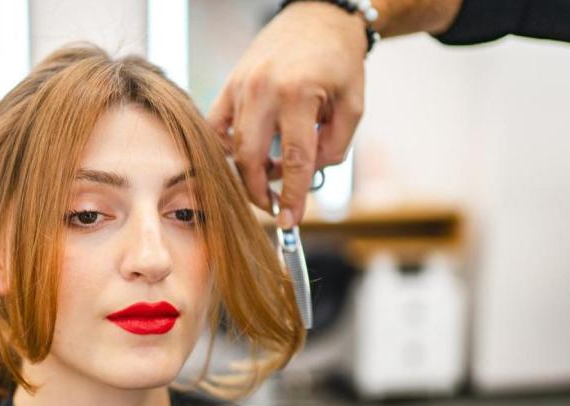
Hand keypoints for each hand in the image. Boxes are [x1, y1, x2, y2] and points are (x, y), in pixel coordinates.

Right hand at [207, 2, 367, 227]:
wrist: (317, 18)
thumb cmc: (338, 62)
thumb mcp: (353, 105)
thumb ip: (334, 147)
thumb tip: (306, 176)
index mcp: (299, 93)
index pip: (293, 159)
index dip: (292, 195)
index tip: (291, 220)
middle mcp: (263, 89)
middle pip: (250, 159)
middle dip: (259, 192)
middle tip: (274, 206)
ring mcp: (241, 86)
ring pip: (231, 146)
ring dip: (246, 171)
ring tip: (267, 177)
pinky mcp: (230, 84)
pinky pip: (216, 127)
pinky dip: (226, 149)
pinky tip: (244, 156)